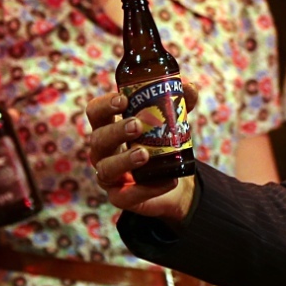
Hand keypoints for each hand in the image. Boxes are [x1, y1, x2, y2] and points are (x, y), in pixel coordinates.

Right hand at [82, 83, 205, 222]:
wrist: (172, 179)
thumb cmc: (161, 143)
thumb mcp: (171, 120)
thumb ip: (179, 102)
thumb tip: (189, 87)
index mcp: (109, 127)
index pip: (95, 112)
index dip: (105, 105)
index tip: (124, 100)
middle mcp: (104, 151)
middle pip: (97, 139)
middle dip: (116, 131)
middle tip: (137, 125)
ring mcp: (109, 176)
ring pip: (106, 169)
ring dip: (124, 160)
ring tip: (144, 154)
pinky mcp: (120, 197)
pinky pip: (127, 196)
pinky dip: (147, 188)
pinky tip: (167, 181)